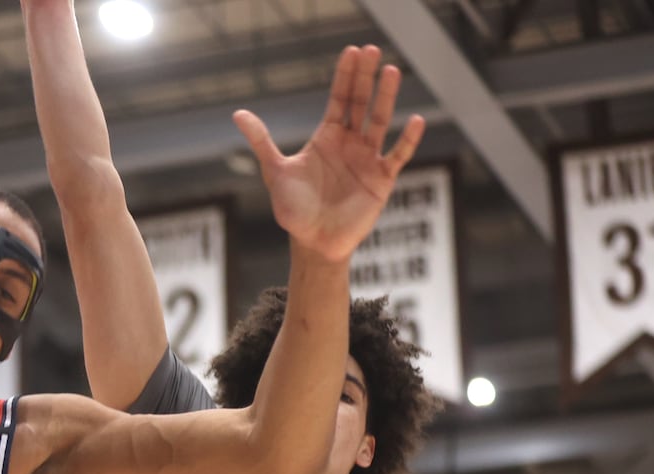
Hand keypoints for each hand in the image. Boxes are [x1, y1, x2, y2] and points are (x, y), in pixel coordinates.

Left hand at [233, 45, 425, 261]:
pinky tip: (415, 120)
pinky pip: (398, 155)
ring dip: (386, 98)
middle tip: (372, 50)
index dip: (345, 76)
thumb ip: (261, 141)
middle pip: (360, 103)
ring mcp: (367, 159)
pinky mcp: (382, 179)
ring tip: (392, 71)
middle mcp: (350, 144)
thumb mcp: (275, 171)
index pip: (339, 99)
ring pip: (380, 121)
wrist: (313, 242)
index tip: (352, 51)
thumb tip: (238, 113)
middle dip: (365, 77)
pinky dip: (408, 139)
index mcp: (327, 138)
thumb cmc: (293, 210)